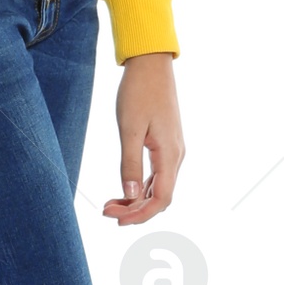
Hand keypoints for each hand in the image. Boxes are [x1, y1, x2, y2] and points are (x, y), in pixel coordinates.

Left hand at [102, 52, 183, 225]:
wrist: (151, 65)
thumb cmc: (139, 93)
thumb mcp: (129, 129)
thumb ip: (130, 164)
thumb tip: (132, 196)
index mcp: (170, 154)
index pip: (161, 199)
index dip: (140, 215)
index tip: (116, 219)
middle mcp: (176, 156)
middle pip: (160, 197)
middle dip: (135, 210)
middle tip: (106, 212)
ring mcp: (173, 150)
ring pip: (158, 187)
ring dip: (136, 200)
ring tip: (111, 204)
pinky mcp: (166, 144)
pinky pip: (156, 174)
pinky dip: (141, 187)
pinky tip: (124, 189)